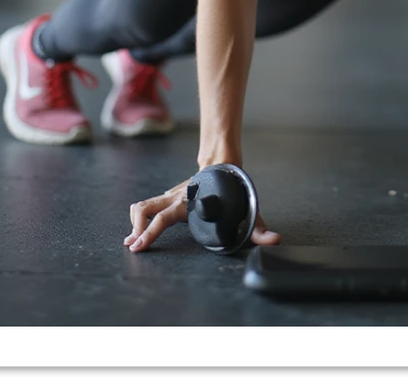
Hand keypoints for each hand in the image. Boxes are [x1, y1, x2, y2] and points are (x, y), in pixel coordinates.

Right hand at [124, 177, 282, 251]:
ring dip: (135, 223)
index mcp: (190, 203)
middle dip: (138, 229)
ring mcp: (171, 195)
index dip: (149, 233)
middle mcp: (176, 197)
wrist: (225, 162)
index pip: (163, 217)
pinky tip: (138, 231)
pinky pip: (149, 205)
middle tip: (134, 246)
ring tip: (133, 241)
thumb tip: (274, 240)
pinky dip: (140, 218)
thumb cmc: (234, 189)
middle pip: (146, 209)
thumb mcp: (248, 210)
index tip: (138, 246)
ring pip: (144, 205)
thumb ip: (259, 228)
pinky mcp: (170, 195)